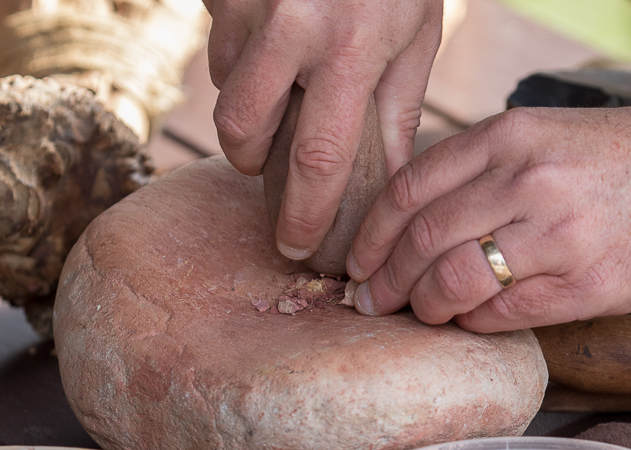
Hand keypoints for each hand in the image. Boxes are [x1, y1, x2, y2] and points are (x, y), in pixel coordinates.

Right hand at [203, 0, 442, 258]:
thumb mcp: (413, 37)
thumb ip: (396, 112)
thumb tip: (387, 184)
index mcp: (351, 49)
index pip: (318, 157)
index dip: (303, 212)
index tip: (293, 245)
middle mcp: (293, 29)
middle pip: (243, 132)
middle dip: (251, 161)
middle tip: (270, 159)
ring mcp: (249, 4)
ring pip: (224, 88)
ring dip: (247, 105)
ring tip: (283, 82)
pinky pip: (217, 45)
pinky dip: (240, 60)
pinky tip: (273, 39)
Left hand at [347, 102, 630, 331]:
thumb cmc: (610, 157)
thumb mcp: (535, 138)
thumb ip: (472, 171)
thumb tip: (407, 223)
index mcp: (506, 137)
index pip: (408, 189)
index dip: (370, 234)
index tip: (356, 260)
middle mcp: (527, 181)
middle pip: (422, 240)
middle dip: (385, 279)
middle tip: (371, 299)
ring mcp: (557, 235)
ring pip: (454, 282)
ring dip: (423, 306)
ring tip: (418, 312)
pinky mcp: (586, 286)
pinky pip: (502, 314)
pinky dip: (471, 323)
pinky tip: (466, 319)